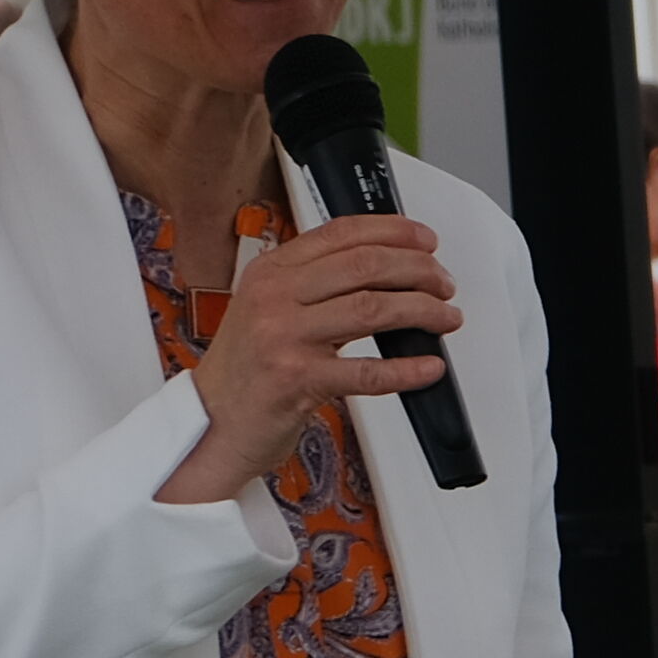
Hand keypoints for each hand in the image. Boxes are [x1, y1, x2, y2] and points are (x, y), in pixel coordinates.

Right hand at [154, 212, 459, 506]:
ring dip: (422, 311)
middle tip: (444, 284)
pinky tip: (429, 367)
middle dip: (418, 271)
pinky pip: (366, 371)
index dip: (394, 231)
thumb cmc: (245, 371)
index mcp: (270, 271)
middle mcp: (274, 297)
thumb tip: (384, 268)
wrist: (211, 425)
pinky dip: (406, 369)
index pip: (341, 233)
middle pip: (365, 265)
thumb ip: (314, 285)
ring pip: (372, 309)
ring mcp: (284, 337)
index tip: (426, 241)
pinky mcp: (297, 380)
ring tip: (446, 318)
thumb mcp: (268, 310)